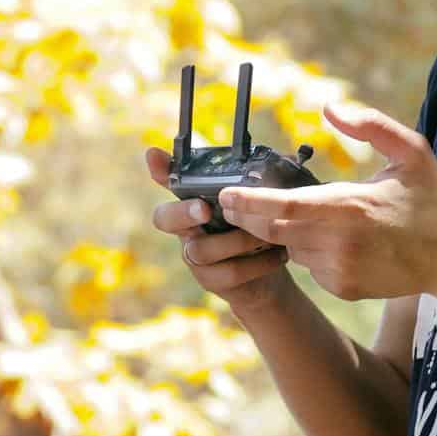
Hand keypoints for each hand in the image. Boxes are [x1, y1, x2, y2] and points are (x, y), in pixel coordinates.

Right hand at [145, 147, 289, 305]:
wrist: (269, 276)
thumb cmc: (260, 231)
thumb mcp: (261, 204)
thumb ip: (261, 184)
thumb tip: (282, 155)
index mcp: (195, 201)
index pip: (168, 181)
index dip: (159, 169)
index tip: (154, 154)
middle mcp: (187, 228)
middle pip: (164, 218)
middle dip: (184, 212)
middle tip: (204, 208)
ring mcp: (194, 256)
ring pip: (201, 249)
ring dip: (238, 241)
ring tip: (265, 236)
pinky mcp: (210, 280)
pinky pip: (228, 273)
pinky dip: (257, 263)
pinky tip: (277, 255)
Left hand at [215, 101, 436, 301]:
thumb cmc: (431, 199)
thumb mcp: (411, 150)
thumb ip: (371, 125)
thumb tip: (330, 108)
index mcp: (349, 206)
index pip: (282, 207)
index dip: (247, 204)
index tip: (225, 196)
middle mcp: (338, 242)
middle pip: (273, 231)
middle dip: (249, 218)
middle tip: (233, 204)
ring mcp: (339, 269)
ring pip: (291, 248)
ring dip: (287, 232)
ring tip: (310, 215)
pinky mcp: (343, 288)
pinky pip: (311, 267)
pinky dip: (311, 251)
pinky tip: (337, 239)